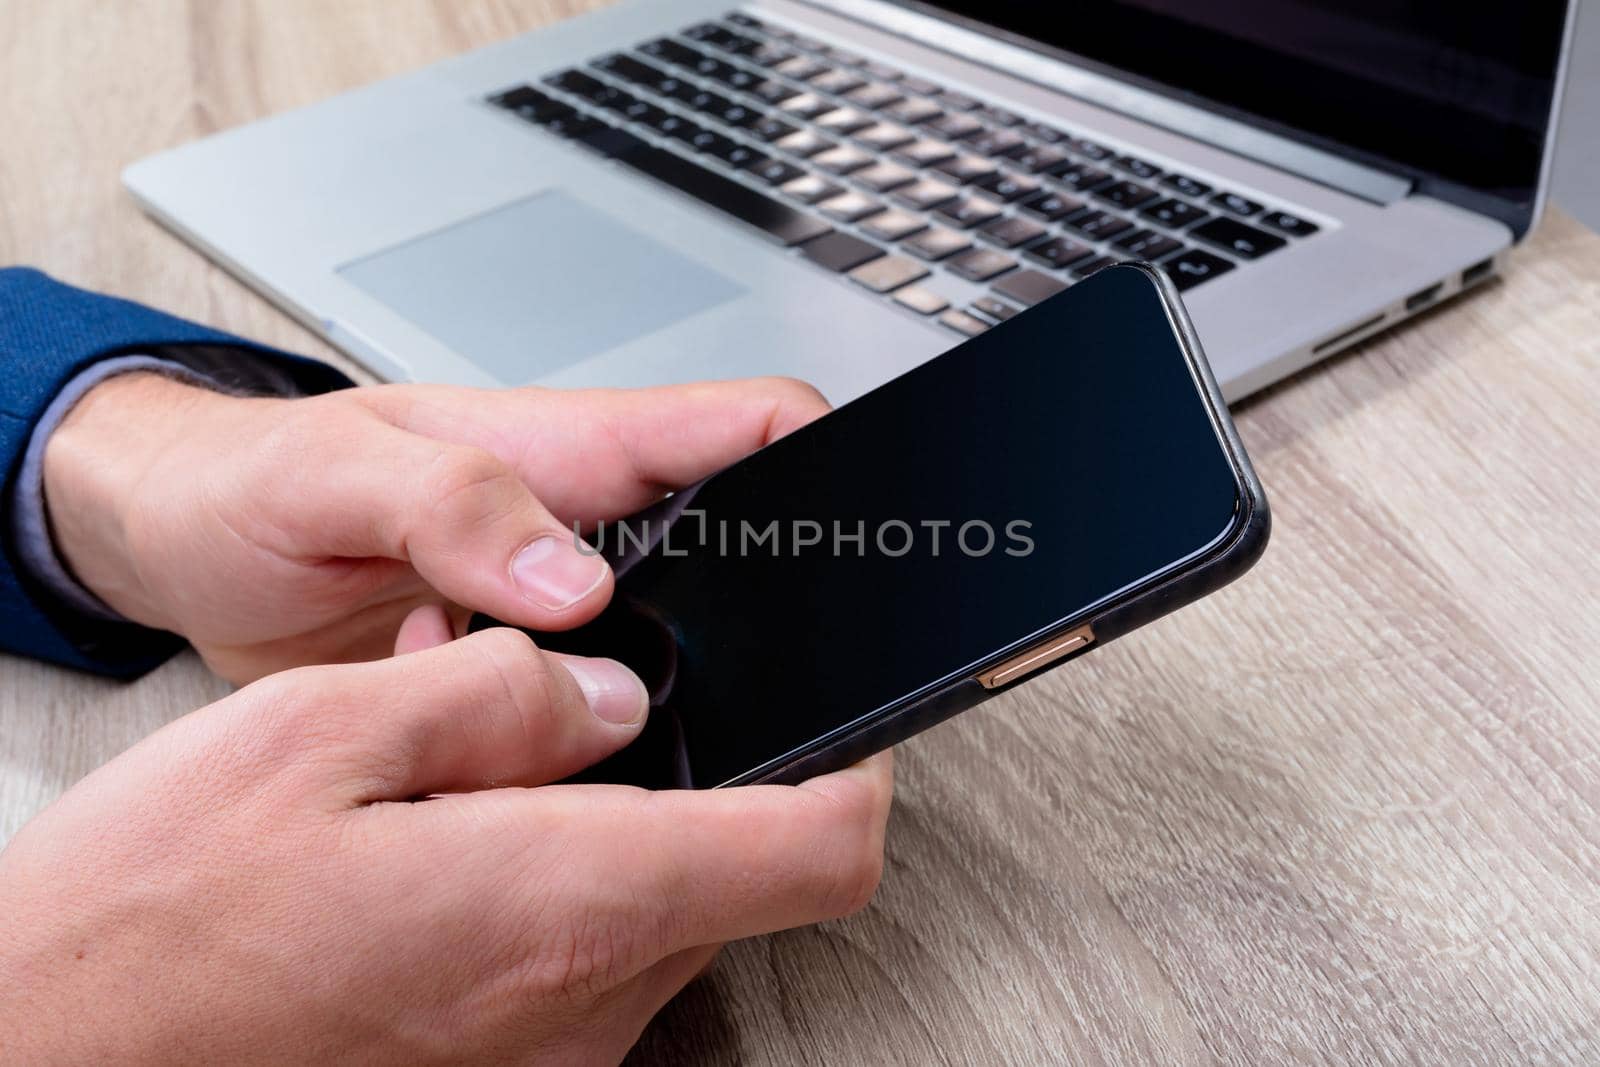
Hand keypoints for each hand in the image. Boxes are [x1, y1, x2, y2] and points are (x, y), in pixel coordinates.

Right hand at [0, 622, 891, 1063]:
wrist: (44, 1063)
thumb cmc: (146, 924)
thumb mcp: (317, 737)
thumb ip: (497, 696)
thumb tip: (603, 690)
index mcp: (561, 903)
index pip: (816, 846)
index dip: (858, 765)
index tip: (851, 712)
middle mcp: (577, 1008)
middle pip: (734, 871)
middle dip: (686, 774)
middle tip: (578, 709)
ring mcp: (544, 1064)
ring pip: (654, 915)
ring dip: (604, 831)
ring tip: (471, 776)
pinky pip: (580, 967)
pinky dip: (549, 890)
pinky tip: (441, 852)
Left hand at [43, 372, 827, 681]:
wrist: (179, 550)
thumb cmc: (247, 483)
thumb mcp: (334, 474)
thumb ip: (454, 506)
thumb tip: (577, 579)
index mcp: (569, 450)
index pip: (745, 424)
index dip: (828, 454)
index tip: (868, 511)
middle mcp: (586, 528)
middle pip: (743, 555)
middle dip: (777, 617)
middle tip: (762, 687)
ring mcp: (562, 606)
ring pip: (682, 650)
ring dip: (671, 702)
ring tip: (609, 744)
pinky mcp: (524, 674)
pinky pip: (600, 716)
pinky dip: (589, 750)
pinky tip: (534, 773)